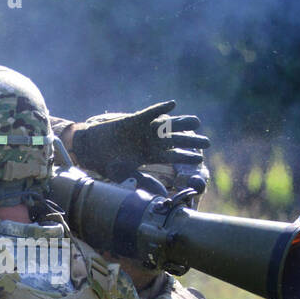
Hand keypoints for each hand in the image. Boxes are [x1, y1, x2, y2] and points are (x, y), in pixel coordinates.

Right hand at [69, 102, 209, 173]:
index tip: (199, 160)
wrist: (91, 148)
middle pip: (176, 140)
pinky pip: (150, 113)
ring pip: (168, 125)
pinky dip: (160, 109)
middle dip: (191, 141)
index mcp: (150, 156)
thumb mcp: (125, 175)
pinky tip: (172, 105)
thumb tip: (160, 193)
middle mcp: (150, 142)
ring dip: (182, 123)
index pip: (173, 156)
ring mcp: (144, 129)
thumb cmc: (107, 164)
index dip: (186, 157)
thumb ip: (143, 181)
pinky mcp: (135, 119)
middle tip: (208, 142)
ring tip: (197, 122)